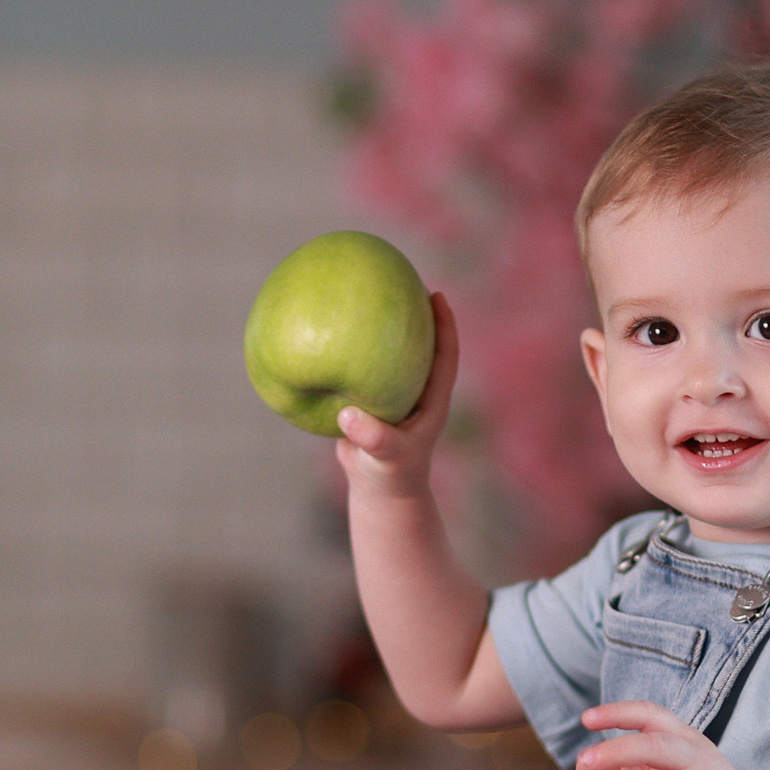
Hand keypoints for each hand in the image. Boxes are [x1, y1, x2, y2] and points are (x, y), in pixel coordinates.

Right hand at [334, 292, 457, 500]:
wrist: (379, 492)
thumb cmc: (391, 476)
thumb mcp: (386, 458)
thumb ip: (374, 439)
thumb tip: (349, 416)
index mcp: (431, 399)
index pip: (444, 354)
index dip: (444, 324)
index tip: (437, 294)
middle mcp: (414, 391)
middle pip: (419, 343)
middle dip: (414, 311)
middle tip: (403, 277)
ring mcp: (392, 394)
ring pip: (389, 354)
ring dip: (381, 327)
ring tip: (364, 294)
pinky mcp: (369, 401)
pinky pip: (360, 371)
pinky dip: (347, 355)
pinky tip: (324, 335)